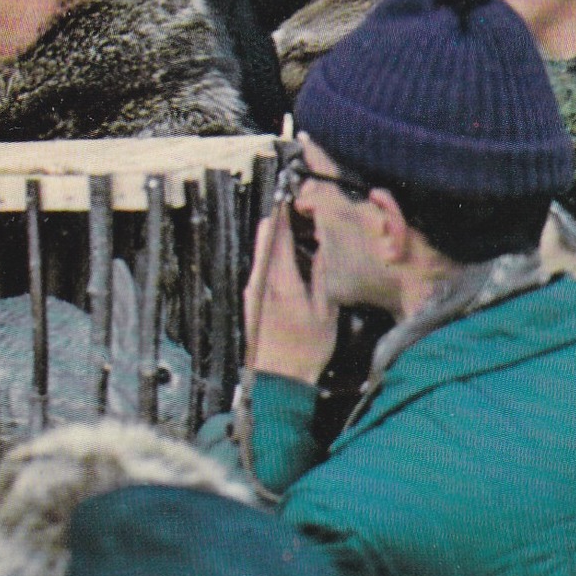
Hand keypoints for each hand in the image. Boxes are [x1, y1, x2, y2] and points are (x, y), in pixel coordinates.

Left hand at [244, 204, 336, 384]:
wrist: (278, 378)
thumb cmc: (306, 348)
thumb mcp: (325, 310)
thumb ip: (320, 275)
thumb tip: (320, 248)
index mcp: (280, 281)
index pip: (276, 235)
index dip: (282, 213)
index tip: (290, 197)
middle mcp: (261, 281)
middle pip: (264, 238)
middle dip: (278, 220)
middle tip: (295, 209)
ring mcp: (253, 289)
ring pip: (261, 251)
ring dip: (274, 237)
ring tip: (294, 227)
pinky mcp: (251, 298)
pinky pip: (260, 266)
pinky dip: (271, 254)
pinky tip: (285, 255)